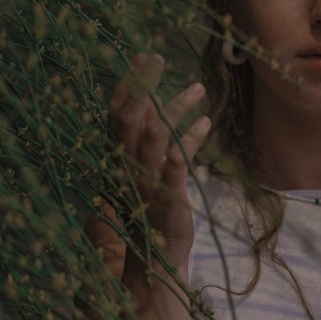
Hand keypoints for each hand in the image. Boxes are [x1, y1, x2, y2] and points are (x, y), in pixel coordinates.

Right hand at [106, 54, 210, 259]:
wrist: (153, 261)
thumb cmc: (149, 209)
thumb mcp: (142, 168)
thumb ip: (142, 135)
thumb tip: (146, 98)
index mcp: (118, 159)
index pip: (114, 116)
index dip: (125, 86)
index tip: (142, 58)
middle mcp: (126, 168)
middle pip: (127, 120)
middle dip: (141, 86)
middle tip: (159, 59)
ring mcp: (145, 185)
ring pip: (152, 139)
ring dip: (174, 109)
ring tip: (198, 89)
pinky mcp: (167, 201)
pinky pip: (175, 168)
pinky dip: (188, 143)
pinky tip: (206, 125)